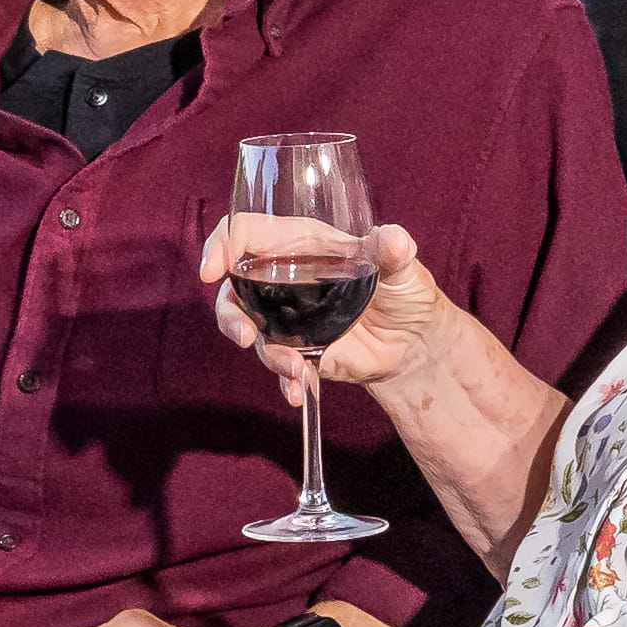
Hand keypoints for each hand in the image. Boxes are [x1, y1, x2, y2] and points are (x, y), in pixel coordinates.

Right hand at [203, 208, 443, 400]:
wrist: (414, 344)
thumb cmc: (406, 291)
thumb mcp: (405, 267)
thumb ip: (395, 252)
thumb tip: (391, 240)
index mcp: (302, 246)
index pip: (246, 234)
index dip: (221, 245)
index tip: (212, 269)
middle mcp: (285, 280)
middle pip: (234, 289)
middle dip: (228, 314)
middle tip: (243, 336)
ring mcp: (287, 318)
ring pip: (251, 331)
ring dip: (265, 354)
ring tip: (293, 370)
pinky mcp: (298, 350)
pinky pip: (277, 365)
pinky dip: (284, 382)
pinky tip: (299, 393)